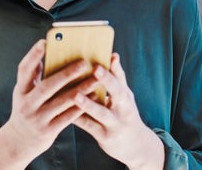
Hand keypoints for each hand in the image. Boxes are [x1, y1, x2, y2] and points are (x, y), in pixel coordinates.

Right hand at [0, 39, 95, 168]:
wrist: (19, 142)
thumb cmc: (27, 109)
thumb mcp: (24, 92)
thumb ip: (34, 75)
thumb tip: (47, 51)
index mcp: (21, 90)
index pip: (24, 70)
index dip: (33, 55)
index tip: (45, 41)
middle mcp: (27, 104)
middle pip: (47, 86)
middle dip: (66, 74)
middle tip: (84, 63)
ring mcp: (37, 118)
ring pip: (62, 102)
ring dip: (81, 89)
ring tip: (96, 79)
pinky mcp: (48, 131)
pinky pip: (68, 117)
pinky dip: (82, 106)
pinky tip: (94, 97)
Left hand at [72, 54, 164, 169]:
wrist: (135, 145)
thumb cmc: (124, 114)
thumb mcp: (125, 98)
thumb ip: (117, 79)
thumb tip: (112, 55)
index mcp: (126, 95)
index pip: (122, 78)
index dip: (116, 67)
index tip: (111, 56)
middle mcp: (124, 108)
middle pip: (118, 92)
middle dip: (107, 80)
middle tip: (96, 69)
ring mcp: (116, 123)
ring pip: (102, 113)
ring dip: (89, 104)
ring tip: (77, 96)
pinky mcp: (105, 137)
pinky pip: (90, 127)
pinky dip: (78, 119)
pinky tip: (66, 113)